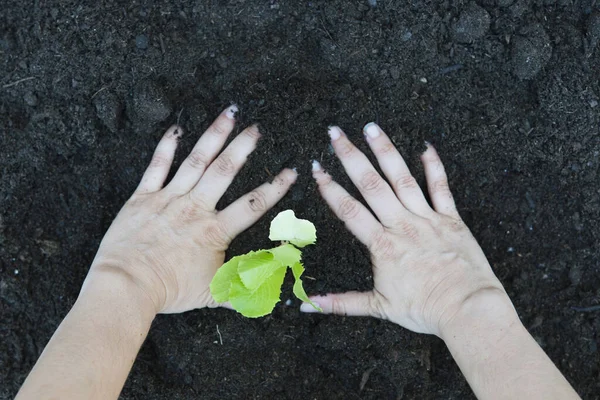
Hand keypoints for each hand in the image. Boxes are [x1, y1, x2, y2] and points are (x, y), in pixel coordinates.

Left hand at [86, 106, 296, 313]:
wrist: (128, 285)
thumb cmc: (169, 290)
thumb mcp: (213, 293)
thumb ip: (244, 288)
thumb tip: (272, 290)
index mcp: (215, 230)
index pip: (253, 204)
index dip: (275, 187)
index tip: (290, 172)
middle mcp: (195, 208)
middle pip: (225, 171)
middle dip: (243, 147)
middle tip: (256, 129)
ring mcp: (169, 199)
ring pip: (196, 161)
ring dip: (214, 137)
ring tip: (229, 116)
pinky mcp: (144, 197)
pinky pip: (157, 166)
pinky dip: (166, 146)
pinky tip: (177, 129)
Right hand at [302, 123, 507, 336]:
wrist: (467, 309)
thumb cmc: (424, 309)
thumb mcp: (378, 307)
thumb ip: (340, 302)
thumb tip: (306, 306)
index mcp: (382, 245)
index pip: (349, 210)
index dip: (330, 188)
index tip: (317, 168)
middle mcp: (402, 225)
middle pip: (371, 185)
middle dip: (351, 156)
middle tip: (336, 133)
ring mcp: (427, 218)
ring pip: (402, 178)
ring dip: (385, 151)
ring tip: (371, 128)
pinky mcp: (450, 219)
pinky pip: (441, 187)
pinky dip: (434, 166)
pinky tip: (425, 147)